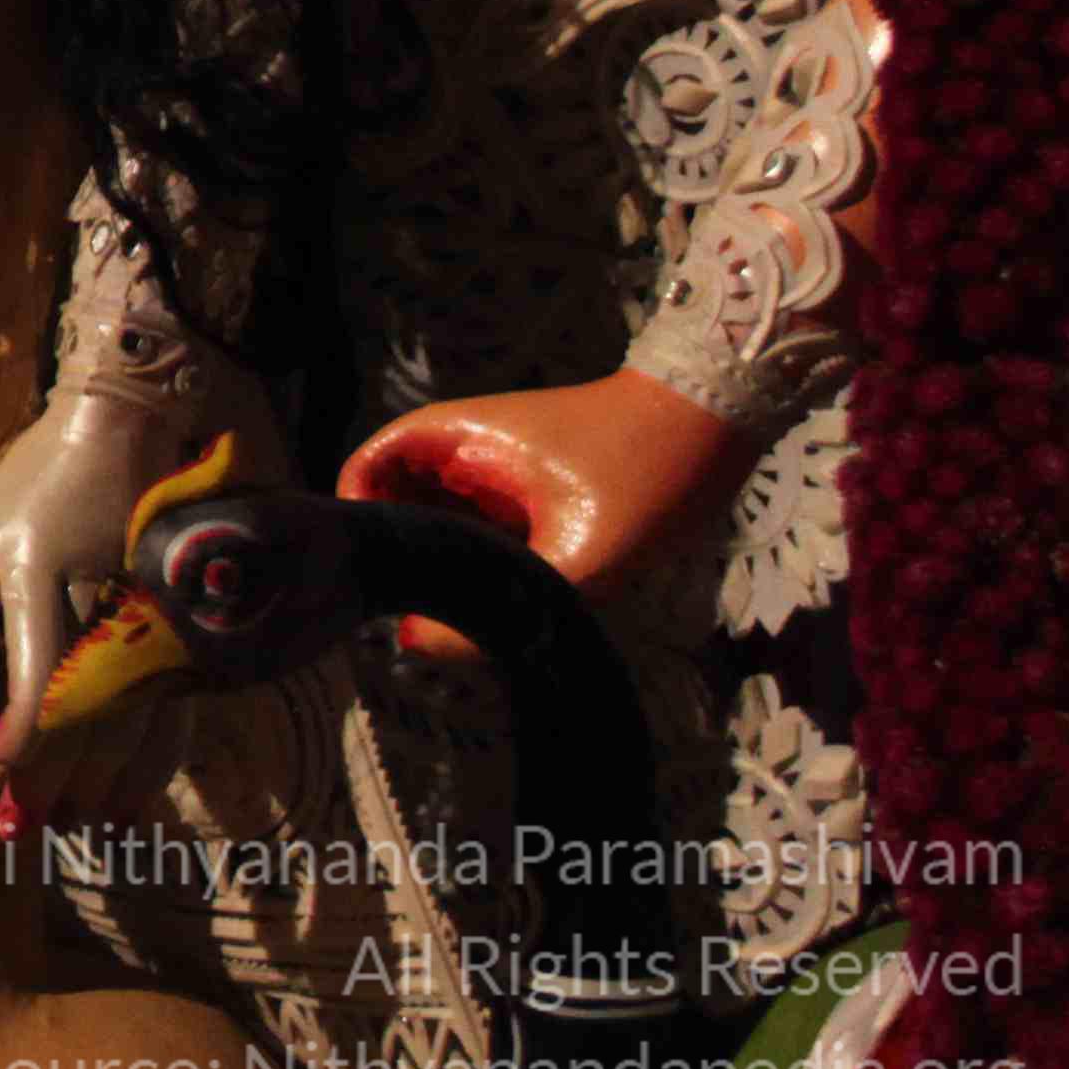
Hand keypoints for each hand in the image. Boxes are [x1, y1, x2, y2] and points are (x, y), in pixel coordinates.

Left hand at [0, 373, 185, 810]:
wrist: (137, 430)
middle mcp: (114, 605)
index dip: (19, 738)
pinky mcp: (193, 634)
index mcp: (50, 577)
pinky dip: (150, 766)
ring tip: (67, 825)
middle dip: (55, 781)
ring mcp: (162, 621)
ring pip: (143, 726)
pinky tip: (126, 801)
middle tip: (17, 830)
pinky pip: (179, 717)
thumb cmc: (40, 488)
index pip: (40, 675)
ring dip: (104, 785)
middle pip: (91, 716)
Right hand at [341, 372, 756, 644]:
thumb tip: (415, 644)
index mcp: (456, 438)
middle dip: (399, 552)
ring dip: (438, 558)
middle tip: (412, 613)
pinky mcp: (527, 482)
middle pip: (393, 495)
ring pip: (436, 513)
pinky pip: (475, 520)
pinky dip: (472, 556)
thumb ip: (497, 608)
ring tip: (451, 613)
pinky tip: (494, 598)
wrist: (714, 425)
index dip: (354, 521)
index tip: (372, 582)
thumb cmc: (644, 478)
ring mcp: (496, 462)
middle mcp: (464, 443)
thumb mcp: (577, 559)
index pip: (363, 468)